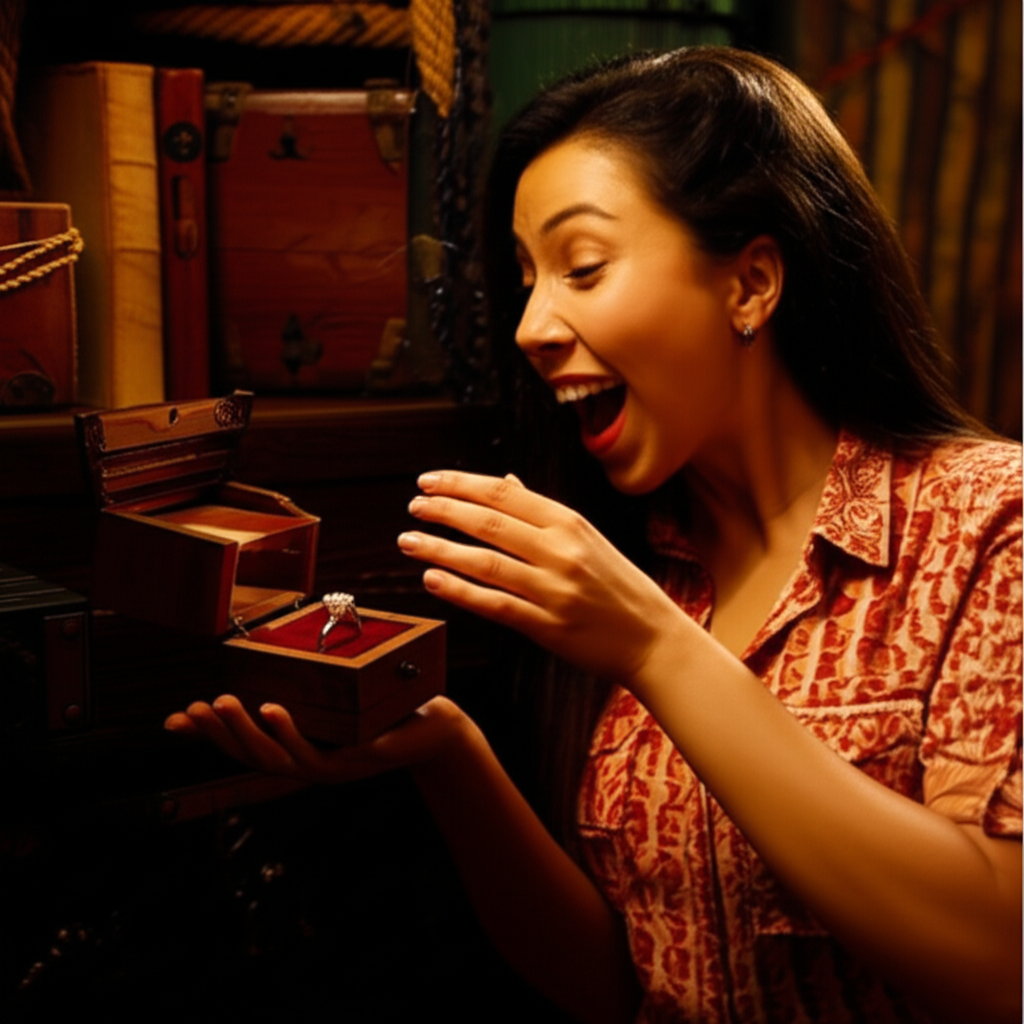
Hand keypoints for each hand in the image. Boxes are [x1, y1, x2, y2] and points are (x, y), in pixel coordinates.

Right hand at [164, 693, 466, 783]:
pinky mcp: (358, 760)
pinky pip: (316, 753)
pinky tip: (271, 708)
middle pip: (252, 756)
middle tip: (192, 708)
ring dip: (245, 732)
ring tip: (222, 703)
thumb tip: (272, 660)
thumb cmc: (386, 708)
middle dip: (218, 732)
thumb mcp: (339, 696)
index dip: (208, 736)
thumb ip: (305, 686)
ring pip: (276, 758)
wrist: (438, 727)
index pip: (244, 747)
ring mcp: (333, 767)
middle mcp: (310, 763)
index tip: (173, 719)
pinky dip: (289, 733)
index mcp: (300, 748)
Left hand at [398, 470, 685, 679]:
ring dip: (440, 549)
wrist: (653, 638)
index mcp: (570, 523)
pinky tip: (432, 579)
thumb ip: (542, 513)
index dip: (460, 484)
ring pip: (485, 562)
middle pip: (489, 523)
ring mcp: (554, 590)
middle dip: (443, 511)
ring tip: (408, 540)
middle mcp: (561, 551)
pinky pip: (494, 604)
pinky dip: (459, 590)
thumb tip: (505, 483)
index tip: (428, 481)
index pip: (503, 494)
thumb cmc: (617, 586)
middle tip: (413, 506)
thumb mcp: (587, 539)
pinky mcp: (548, 626)